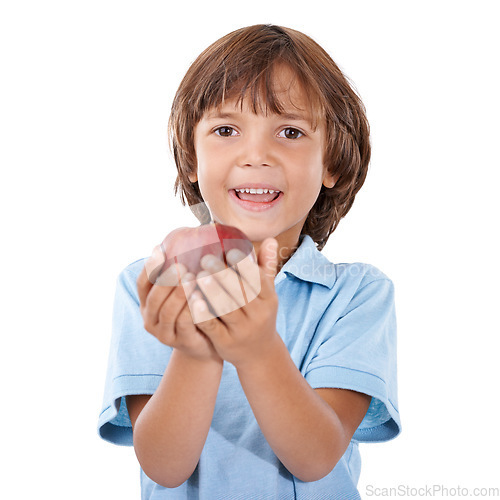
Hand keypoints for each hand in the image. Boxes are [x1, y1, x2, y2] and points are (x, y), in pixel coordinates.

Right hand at [137, 247, 221, 362]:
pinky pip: (185, 326)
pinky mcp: (181, 342)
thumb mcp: (184, 291)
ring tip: (193, 279)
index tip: (160, 249)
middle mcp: (151, 318)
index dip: (150, 267)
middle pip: (154, 298)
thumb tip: (194, 234)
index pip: (143, 283)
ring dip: (179, 295)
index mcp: (148, 303)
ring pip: (168, 312)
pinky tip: (202, 299)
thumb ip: (182, 271)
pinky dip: (192, 311)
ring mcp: (164, 333)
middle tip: (181, 266)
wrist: (204, 344)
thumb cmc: (195, 309)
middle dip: (167, 281)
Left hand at [190, 238, 279, 367]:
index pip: (257, 280)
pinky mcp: (226, 342)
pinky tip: (191, 300)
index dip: (244, 266)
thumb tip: (269, 239)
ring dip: (211, 292)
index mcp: (269, 300)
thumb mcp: (267, 294)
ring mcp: (242, 330)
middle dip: (223, 275)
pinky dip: (202, 313)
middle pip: (241, 294)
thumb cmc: (259, 314)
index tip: (229, 251)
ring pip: (226, 309)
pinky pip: (213, 327)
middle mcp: (258, 315)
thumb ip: (265, 267)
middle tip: (205, 259)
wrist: (259, 354)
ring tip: (197, 276)